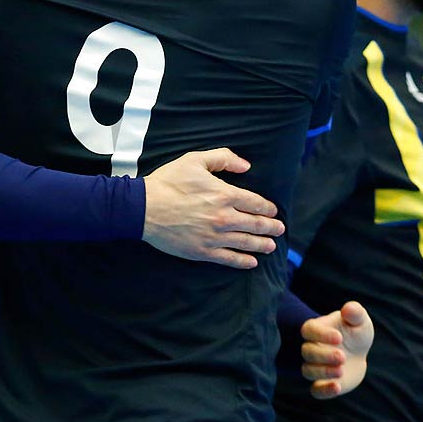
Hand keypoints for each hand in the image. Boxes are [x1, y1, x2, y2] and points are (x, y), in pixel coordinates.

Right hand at [142, 149, 284, 269]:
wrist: (143, 208)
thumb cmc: (168, 182)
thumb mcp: (195, 160)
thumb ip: (223, 159)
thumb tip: (245, 165)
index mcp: (224, 194)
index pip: (255, 203)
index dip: (267, 208)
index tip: (272, 211)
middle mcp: (224, 217)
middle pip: (255, 224)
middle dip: (270, 227)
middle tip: (279, 229)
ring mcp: (214, 236)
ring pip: (246, 243)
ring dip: (262, 244)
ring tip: (271, 246)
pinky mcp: (203, 251)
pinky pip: (229, 258)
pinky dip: (243, 261)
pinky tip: (252, 262)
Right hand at [300, 301, 373, 399]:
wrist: (358, 354)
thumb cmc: (356, 332)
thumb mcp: (360, 321)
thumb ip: (355, 313)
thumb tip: (348, 308)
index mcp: (317, 330)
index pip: (309, 330)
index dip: (321, 334)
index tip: (339, 338)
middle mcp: (312, 349)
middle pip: (307, 352)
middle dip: (323, 355)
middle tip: (342, 356)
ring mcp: (315, 367)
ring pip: (308, 371)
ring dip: (323, 372)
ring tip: (341, 370)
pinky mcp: (322, 384)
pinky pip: (315, 391)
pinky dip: (324, 390)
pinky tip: (337, 387)